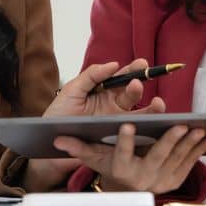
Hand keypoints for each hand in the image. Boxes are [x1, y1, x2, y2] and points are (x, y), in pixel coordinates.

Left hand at [23, 60, 170, 189]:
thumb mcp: (72, 90)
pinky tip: (153, 125)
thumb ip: (91, 75)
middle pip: (133, 94)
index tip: (142, 63)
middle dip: (140, 86)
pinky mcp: (116, 140)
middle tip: (139, 83)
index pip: (122, 77)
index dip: (133, 70)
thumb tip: (114, 64)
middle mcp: (114, 105)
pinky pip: (134, 134)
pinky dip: (145, 130)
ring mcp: (116, 123)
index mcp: (104, 91)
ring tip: (158, 105)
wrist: (48, 142)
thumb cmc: (58, 114)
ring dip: (151, 109)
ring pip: (140, 114)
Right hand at [53, 122, 205, 194]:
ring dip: (191, 144)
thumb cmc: (111, 168)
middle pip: (157, 158)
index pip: (121, 155)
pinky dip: (202, 150)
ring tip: (201, 127)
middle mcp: (142, 178)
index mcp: (122, 169)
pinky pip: (191, 163)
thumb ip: (80, 148)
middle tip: (180, 125)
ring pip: (178, 160)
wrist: (128, 192)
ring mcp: (160, 181)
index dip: (125, 141)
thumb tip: (57, 138)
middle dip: (170, 142)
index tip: (128, 124)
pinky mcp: (175, 180)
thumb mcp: (95, 159)